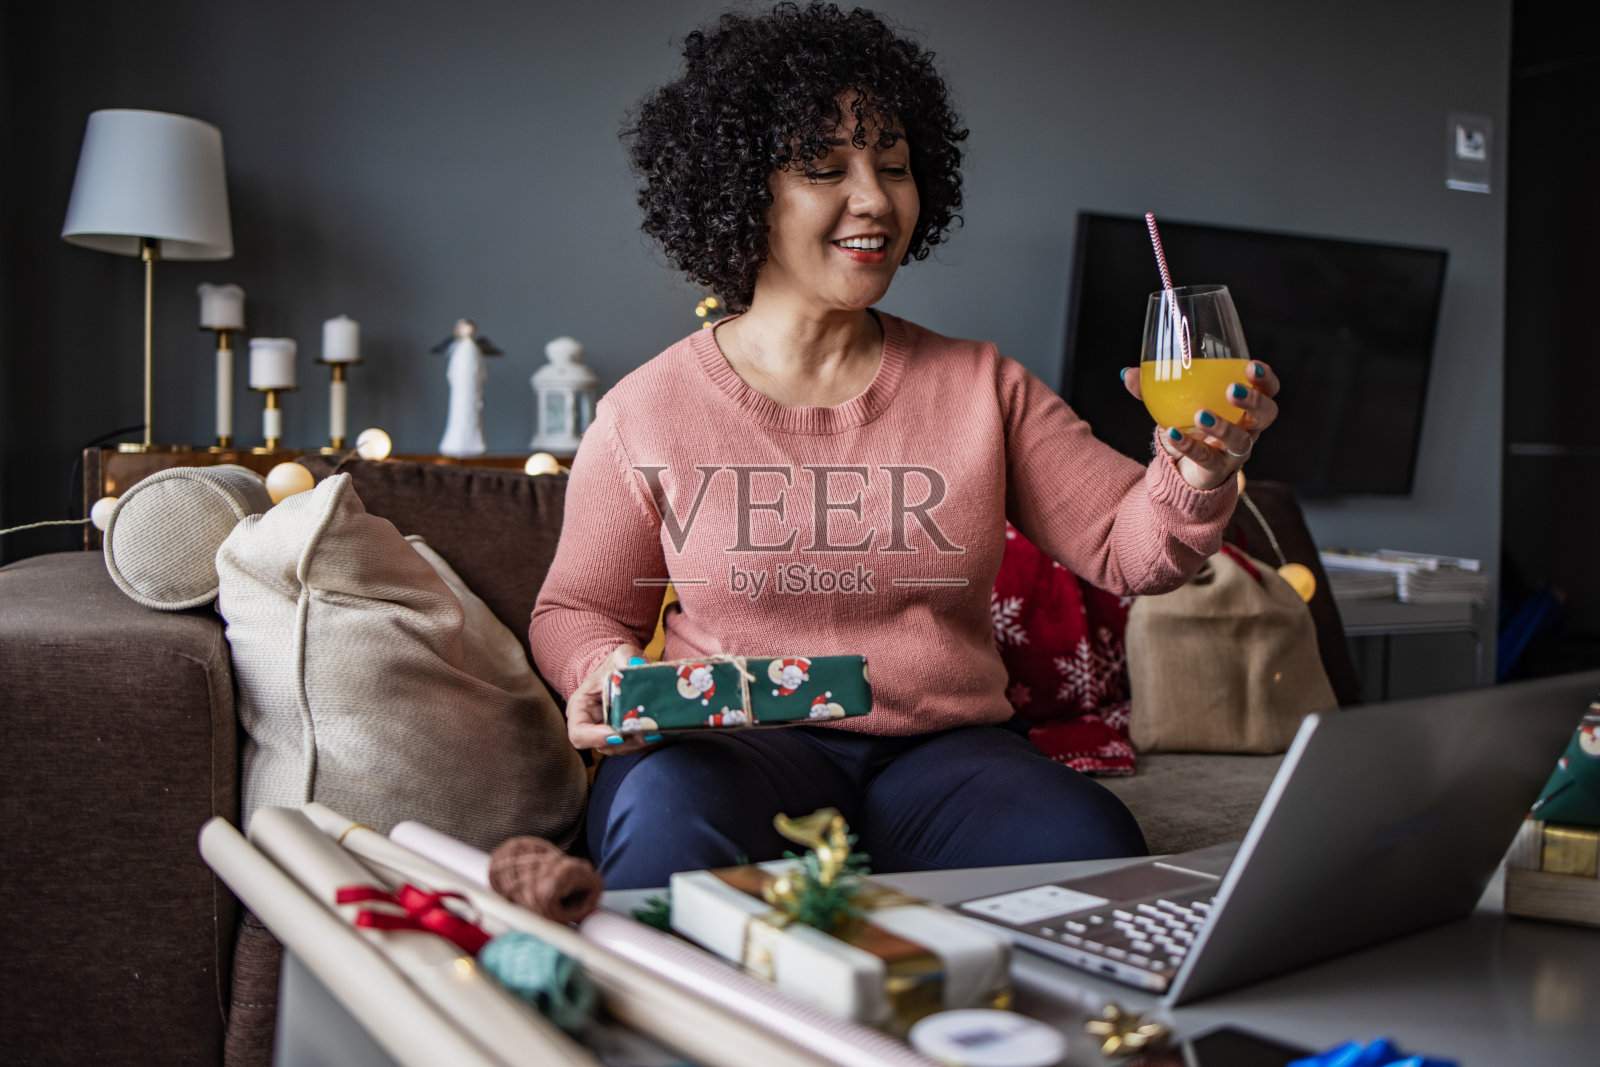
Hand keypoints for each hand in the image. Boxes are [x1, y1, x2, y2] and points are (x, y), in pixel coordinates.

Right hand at [566, 643, 660, 752]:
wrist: (625, 672)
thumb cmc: (616, 664)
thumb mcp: (620, 655)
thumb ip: (626, 657)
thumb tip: (637, 666)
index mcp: (581, 708)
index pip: (578, 733)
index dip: (595, 738)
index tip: (617, 734)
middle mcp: (593, 726)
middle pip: (606, 745)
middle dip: (629, 740)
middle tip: (648, 730)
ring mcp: (610, 735)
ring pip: (625, 748)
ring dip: (643, 741)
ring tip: (660, 728)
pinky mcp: (628, 738)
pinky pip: (639, 745)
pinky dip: (652, 739)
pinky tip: (665, 729)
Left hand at [1121, 360, 1280, 489]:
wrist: (1182, 468)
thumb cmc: (1187, 424)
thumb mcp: (1173, 403)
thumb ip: (1152, 388)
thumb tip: (1127, 374)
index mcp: (1244, 405)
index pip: (1268, 389)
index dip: (1266, 379)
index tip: (1252, 367)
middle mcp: (1248, 428)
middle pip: (1267, 414)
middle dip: (1254, 400)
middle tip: (1233, 389)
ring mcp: (1234, 451)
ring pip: (1241, 441)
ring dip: (1224, 426)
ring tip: (1201, 415)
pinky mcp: (1217, 469)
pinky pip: (1208, 459)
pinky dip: (1191, 446)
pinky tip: (1175, 433)